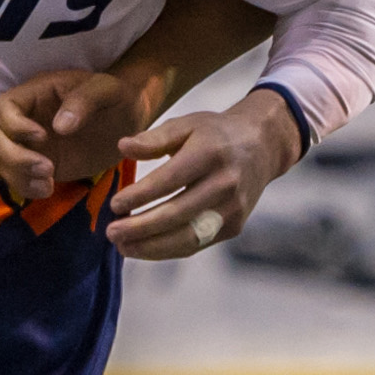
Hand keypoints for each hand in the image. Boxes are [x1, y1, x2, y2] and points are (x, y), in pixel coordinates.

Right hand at [0, 65, 152, 202]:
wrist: (129, 117)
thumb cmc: (116, 96)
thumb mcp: (105, 89)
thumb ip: (84, 101)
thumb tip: (59, 126)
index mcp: (36, 93)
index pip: (3, 107)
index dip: (13, 125)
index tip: (42, 137)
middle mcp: (26, 118)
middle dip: (15, 156)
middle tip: (48, 169)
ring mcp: (30, 144)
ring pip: (2, 161)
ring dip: (18, 175)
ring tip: (48, 183)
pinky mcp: (38, 164)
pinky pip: (17, 178)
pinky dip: (26, 187)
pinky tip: (47, 190)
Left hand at [103, 93, 303, 258]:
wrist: (262, 148)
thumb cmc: (215, 135)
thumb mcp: (186, 124)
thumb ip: (154, 138)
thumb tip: (122, 147)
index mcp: (211, 153)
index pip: (170, 180)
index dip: (140, 196)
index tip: (115, 204)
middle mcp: (225, 184)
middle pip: (177, 215)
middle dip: (141, 228)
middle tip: (111, 232)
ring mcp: (232, 209)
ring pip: (187, 238)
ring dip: (151, 247)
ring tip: (123, 246)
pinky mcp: (234, 227)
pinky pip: (196, 244)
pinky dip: (167, 250)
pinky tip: (143, 247)